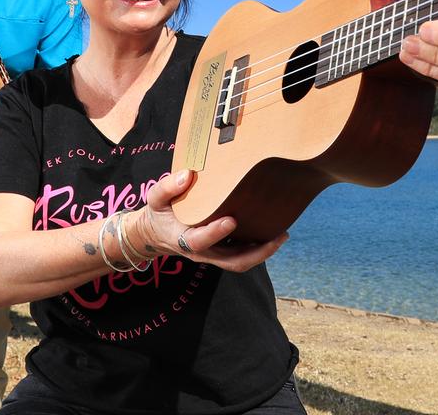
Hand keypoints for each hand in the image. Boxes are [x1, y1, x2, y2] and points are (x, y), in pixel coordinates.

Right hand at [133, 170, 286, 271]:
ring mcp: (213, 254)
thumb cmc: (159, 213)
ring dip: (263, 252)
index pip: (199, 240)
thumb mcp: (155, 199)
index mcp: (183, 239)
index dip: (215, 232)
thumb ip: (167, 188)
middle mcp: (202, 252)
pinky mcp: (221, 251)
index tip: (232, 219)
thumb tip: (186, 175)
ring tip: (282, 235)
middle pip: (232, 261)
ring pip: (240, 261)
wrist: (155, 235)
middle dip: (257, 253)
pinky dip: (258, 247)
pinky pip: (242, 254)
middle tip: (278, 237)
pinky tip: (273, 231)